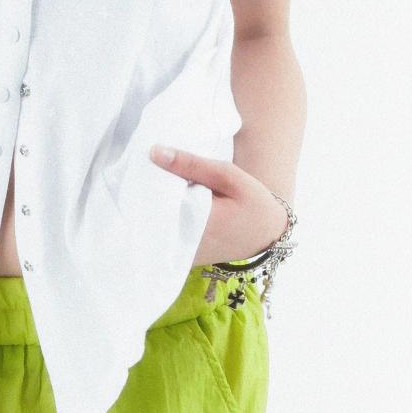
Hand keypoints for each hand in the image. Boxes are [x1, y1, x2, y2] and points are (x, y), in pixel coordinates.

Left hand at [148, 144, 285, 264]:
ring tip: (156, 189)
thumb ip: (191, 164)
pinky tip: (169, 207)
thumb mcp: (227, 175)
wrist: (268, 234)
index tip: (143, 166)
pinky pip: (165, 239)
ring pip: (156, 229)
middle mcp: (187, 243)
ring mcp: (185, 255)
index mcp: (197, 221)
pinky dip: (164, 223)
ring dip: (154, 210)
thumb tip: (155, 152)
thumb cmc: (252, 202)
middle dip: (147, 195)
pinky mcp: (185, 260)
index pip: (154, 201)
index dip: (145, 182)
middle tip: (148, 174)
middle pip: (151, 216)